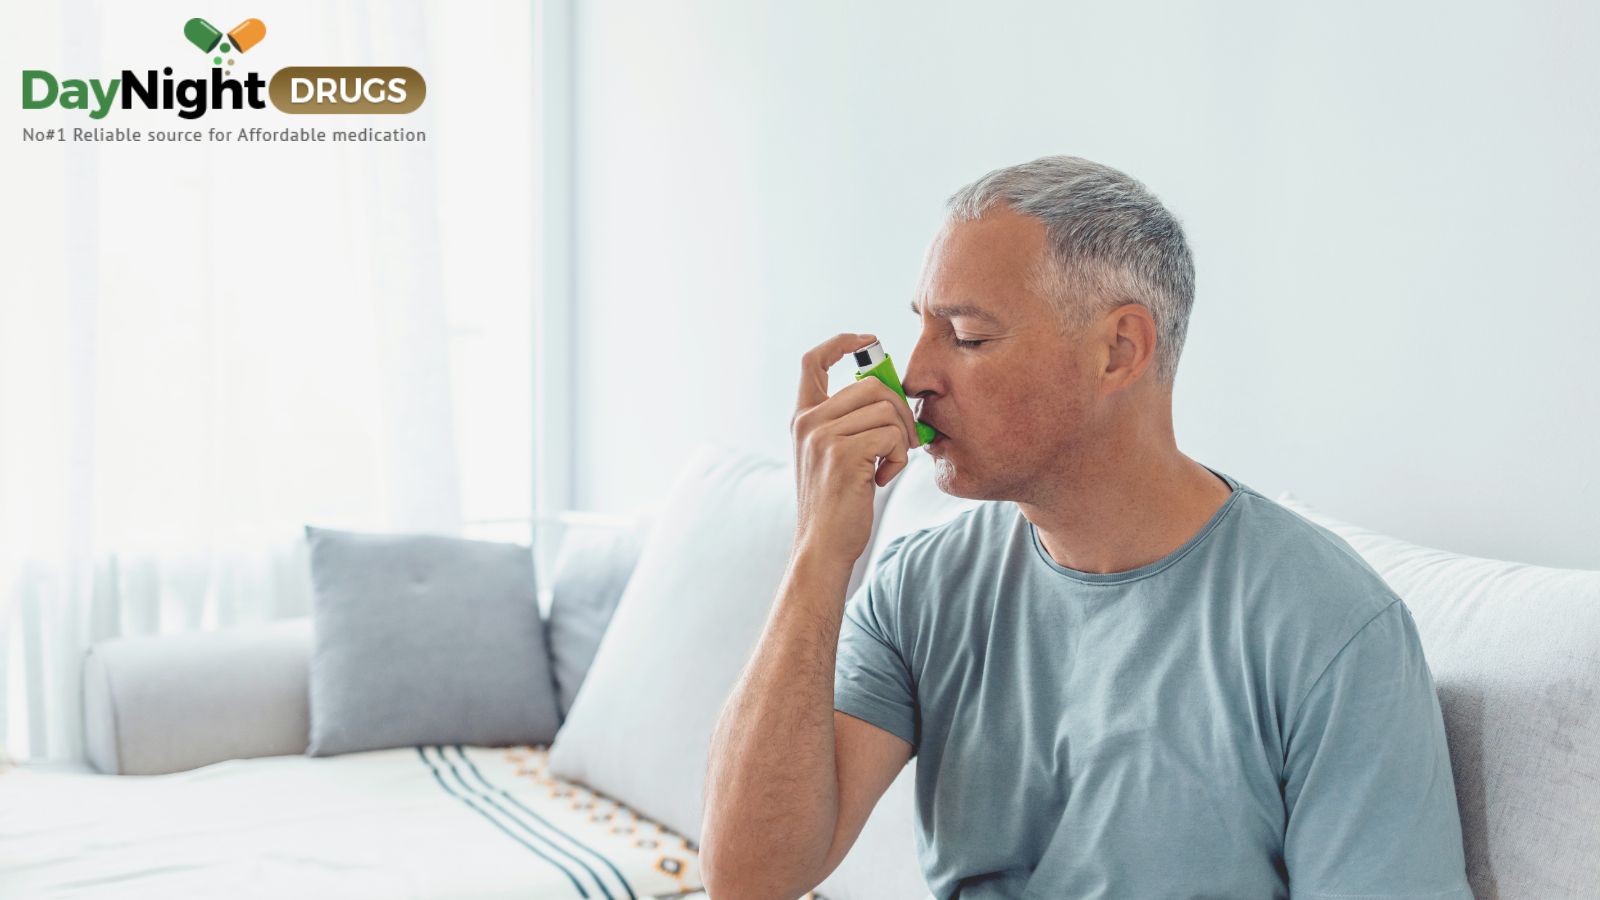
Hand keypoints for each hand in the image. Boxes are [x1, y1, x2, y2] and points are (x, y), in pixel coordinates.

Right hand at [790, 332, 921, 564]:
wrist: (823, 546)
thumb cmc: (837, 505)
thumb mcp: (834, 455)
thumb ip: (851, 424)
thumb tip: (893, 397)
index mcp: (803, 418)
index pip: (813, 362)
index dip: (842, 343)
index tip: (869, 341)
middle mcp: (808, 422)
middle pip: (871, 384)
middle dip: (900, 409)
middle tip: (905, 440)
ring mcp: (822, 436)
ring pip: (886, 408)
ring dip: (902, 437)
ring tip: (890, 464)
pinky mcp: (842, 453)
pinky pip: (891, 434)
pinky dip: (900, 456)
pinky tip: (884, 477)